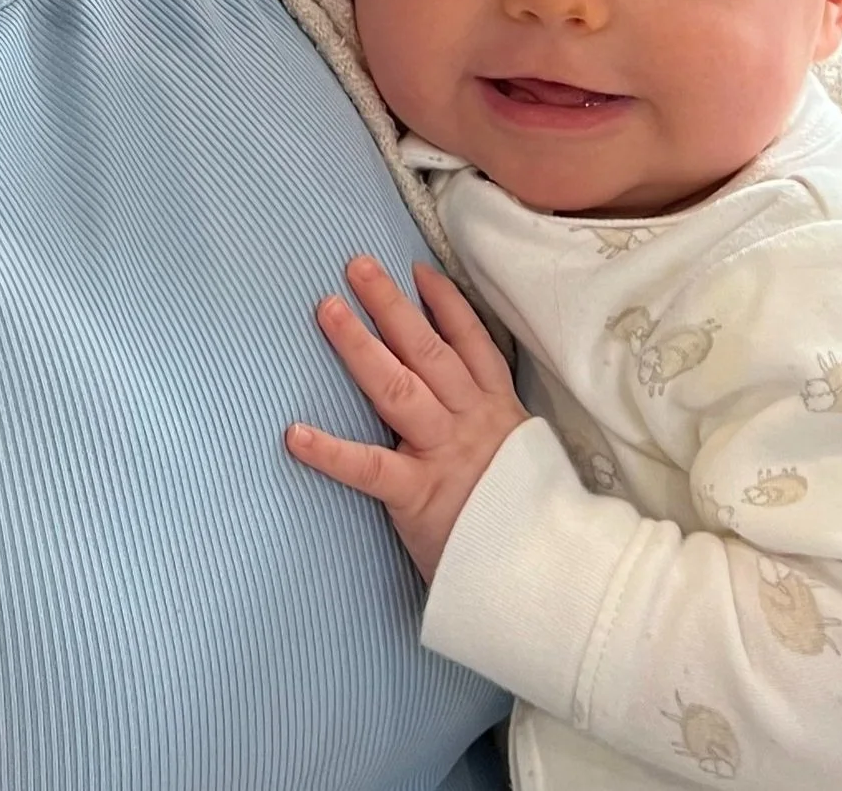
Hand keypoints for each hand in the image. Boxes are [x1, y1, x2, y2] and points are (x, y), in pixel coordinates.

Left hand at [285, 255, 525, 579]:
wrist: (547, 577)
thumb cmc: (527, 521)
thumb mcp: (523, 457)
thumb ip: (491, 424)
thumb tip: (464, 399)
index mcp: (497, 410)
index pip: (471, 343)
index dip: (445, 303)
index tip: (418, 270)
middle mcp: (470, 421)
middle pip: (427, 350)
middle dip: (391, 304)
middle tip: (356, 265)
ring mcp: (443, 454)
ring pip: (398, 386)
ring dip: (359, 344)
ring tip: (326, 308)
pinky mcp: (418, 495)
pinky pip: (368, 467)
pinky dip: (329, 450)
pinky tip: (294, 433)